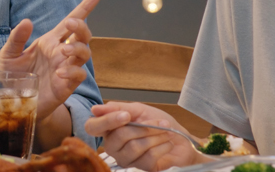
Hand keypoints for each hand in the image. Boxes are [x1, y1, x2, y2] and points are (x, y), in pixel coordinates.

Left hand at [0, 0, 102, 120]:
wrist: (14, 103)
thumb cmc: (14, 77)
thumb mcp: (9, 54)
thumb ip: (16, 37)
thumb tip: (27, 21)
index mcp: (50, 42)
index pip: (70, 22)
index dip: (85, 7)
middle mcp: (61, 53)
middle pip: (82, 35)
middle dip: (81, 27)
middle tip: (71, 24)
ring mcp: (66, 69)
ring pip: (85, 53)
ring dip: (78, 49)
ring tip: (63, 51)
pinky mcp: (66, 86)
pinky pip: (78, 76)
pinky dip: (73, 72)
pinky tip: (60, 73)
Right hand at [85, 102, 205, 170]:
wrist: (181, 139)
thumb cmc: (159, 122)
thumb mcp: (139, 110)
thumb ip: (118, 108)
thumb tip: (95, 110)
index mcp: (109, 128)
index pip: (93, 127)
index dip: (107, 121)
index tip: (126, 116)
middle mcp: (113, 145)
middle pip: (118, 136)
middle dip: (143, 127)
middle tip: (160, 123)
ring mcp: (125, 158)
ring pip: (134, 147)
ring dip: (155, 136)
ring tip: (166, 132)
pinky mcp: (140, 168)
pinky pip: (147, 157)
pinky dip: (161, 147)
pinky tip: (167, 143)